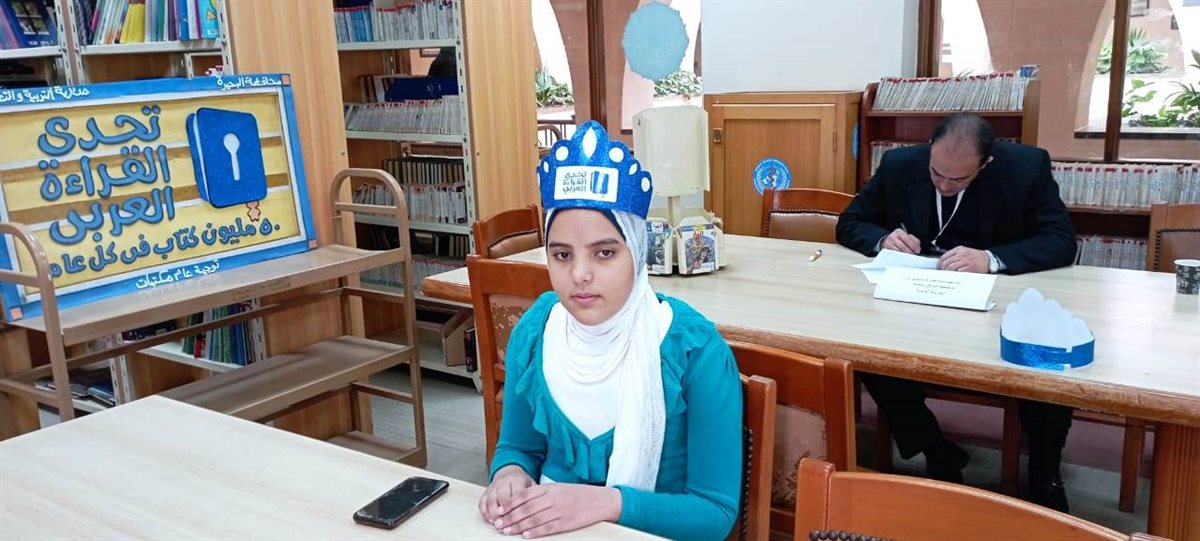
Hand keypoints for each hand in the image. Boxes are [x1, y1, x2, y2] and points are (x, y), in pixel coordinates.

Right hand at [479, 465, 534, 524]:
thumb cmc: (522, 483)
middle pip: (502, 497)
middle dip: (504, 512)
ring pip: (491, 500)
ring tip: (498, 525)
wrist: (509, 473)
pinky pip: (482, 503)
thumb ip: (534, 495)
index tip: (519, 517)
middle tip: (506, 524)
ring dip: (493, 514)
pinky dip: (485, 513)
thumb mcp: (531, 484)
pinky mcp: (485, 492)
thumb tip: (539, 509)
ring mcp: (492, 487)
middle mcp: (502, 482)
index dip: (517, 507)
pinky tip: (491, 521)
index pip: (517, 494)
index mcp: (516, 479)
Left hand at [493, 483, 621, 537]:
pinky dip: (535, 532)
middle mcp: (553, 498)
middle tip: (498, 524)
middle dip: (510, 517)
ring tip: (507, 531)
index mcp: (550, 488)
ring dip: (518, 526)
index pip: (524, 495)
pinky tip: (525, 535)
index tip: (499, 510)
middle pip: (526, 508)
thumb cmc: (578, 494)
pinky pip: (547, 528)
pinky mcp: (566, 522)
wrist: (600, 500)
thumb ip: (542, 493)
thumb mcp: (559, 488)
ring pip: (534, 519)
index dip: (509, 503)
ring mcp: (560, 510)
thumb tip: (521, 501)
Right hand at [881, 228, 921, 253]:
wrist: (888, 240)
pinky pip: (895, 254)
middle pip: (903, 246)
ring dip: (905, 255)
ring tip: (910, 256)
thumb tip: (918, 247)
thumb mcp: (907, 236)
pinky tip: (904, 257)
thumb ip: (914, 240)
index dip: (913, 245)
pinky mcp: (886, 249)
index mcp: (899, 231)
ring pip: (898, 251)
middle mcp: (893, 236)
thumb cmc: (899, 239)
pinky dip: (900, 256)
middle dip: (910, 251)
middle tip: (914, 255)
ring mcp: (888, 243)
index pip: (907, 239)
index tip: (917, 250)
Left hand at [937, 246, 989, 272]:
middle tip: (943, 273)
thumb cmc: (976, 257)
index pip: (944, 256)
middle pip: (946, 262)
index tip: (939, 267)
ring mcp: (966, 261)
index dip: (940, 264)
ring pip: (951, 267)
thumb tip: (944, 263)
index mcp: (959, 249)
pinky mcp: (970, 267)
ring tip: (948, 275)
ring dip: (948, 272)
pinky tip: (955, 275)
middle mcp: (962, 254)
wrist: (988, 259)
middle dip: (943, 269)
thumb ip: (955, 255)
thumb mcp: (964, 251)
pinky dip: (955, 274)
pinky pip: (959, 271)